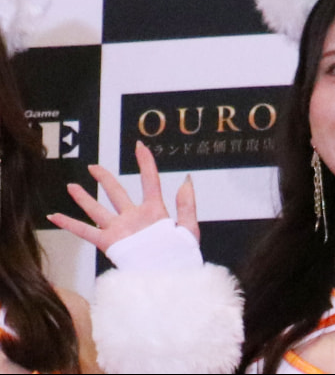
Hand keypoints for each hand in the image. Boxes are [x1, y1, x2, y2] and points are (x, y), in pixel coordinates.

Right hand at [48, 142, 199, 252]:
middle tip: (94, 167)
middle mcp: (134, 217)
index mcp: (155, 211)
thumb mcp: (189, 229)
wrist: (170, 278)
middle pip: (116, 192)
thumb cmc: (181, 257)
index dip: (145, 163)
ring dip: (84, 198)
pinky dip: (69, 224)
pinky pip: (85, 231)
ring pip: (98, 209)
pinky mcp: (110, 243)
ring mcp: (120, 230)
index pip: (149, 181)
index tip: (140, 146)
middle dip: (105, 179)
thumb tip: (186, 181)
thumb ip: (187, 205)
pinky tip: (55, 216)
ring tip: (71, 185)